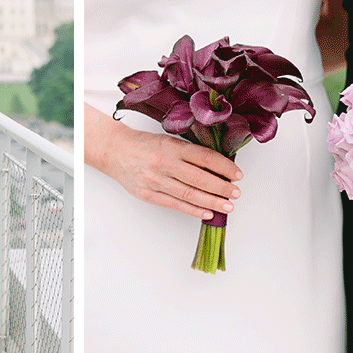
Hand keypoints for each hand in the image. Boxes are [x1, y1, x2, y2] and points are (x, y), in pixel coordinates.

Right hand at [98, 126, 242, 219]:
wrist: (115, 151)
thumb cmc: (143, 145)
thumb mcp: (168, 140)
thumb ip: (189, 152)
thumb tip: (217, 167)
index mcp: (172, 146)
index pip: (205, 158)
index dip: (224, 167)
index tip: (237, 174)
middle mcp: (165, 163)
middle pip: (200, 178)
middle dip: (222, 187)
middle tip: (236, 192)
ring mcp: (156, 180)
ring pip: (190, 194)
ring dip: (212, 202)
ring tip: (227, 206)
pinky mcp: (149, 195)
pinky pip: (176, 205)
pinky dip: (194, 210)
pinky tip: (207, 213)